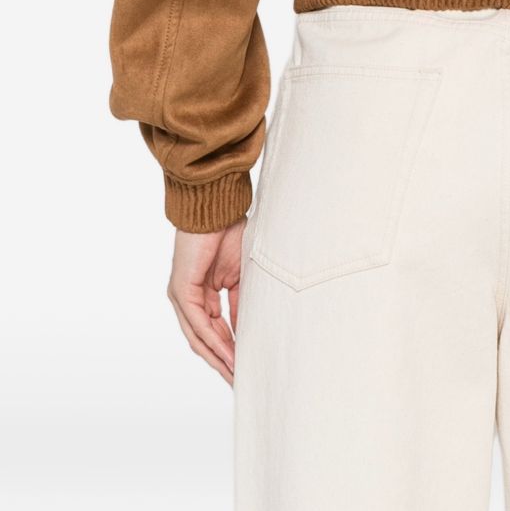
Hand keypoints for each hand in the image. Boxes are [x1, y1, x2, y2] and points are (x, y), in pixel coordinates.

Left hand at [166, 219, 244, 384]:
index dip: (230, 350)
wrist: (217, 208)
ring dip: (218, 358)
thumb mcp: (240, 277)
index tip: (246, 367)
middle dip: (223, 362)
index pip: (215, 331)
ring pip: (199, 338)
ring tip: (236, 375)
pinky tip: (230, 355)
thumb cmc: (230, 233)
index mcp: (201, 294)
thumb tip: (246, 332)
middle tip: (240, 381)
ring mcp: (181, 297)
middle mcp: (187, 299)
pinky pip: (199, 325)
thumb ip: (240, 305)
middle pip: (204, 341)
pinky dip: (215, 342)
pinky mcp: (181, 291)